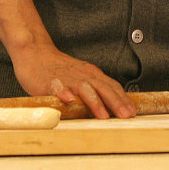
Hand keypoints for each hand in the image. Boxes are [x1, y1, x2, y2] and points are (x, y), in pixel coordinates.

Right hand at [12, 45, 134, 117]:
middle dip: (116, 103)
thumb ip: (95, 89)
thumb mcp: (82, 76)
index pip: (112, 86)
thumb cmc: (59, 69)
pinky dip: (64, 93)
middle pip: (103, 88)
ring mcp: (67, 78)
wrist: (35, 52)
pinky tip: (69, 100)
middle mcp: (82, 75)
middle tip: (126, 116)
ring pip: (84, 88)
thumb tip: (112, 107)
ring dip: (95, 102)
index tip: (133, 112)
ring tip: (103, 115)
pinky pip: (58, 87)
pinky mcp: (49, 81)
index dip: (123, 99)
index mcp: (91, 75)